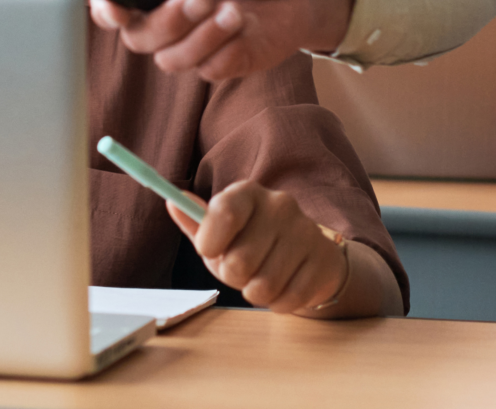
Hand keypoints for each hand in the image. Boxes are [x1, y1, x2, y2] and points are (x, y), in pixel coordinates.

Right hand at [89, 0, 358, 80]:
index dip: (107, 8)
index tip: (121, 10)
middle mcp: (164, 11)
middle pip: (137, 36)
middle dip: (168, 21)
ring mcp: (189, 40)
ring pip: (169, 59)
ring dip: (201, 36)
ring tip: (234, 11)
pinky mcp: (217, 62)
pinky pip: (206, 69)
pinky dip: (225, 48)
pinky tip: (244, 23)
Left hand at [168, 179, 349, 314]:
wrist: (308, 258)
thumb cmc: (253, 245)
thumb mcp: (221, 235)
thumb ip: (196, 222)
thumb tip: (172, 202)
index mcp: (248, 193)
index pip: (224, 211)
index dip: (210, 240)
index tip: (209, 251)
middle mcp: (280, 205)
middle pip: (239, 261)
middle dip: (234, 276)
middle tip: (242, 270)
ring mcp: (306, 231)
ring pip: (263, 286)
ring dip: (256, 293)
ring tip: (262, 280)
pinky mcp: (324, 260)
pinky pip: (288, 299)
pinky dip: (279, 303)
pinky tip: (284, 287)